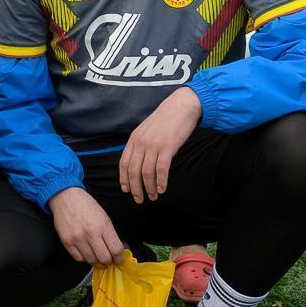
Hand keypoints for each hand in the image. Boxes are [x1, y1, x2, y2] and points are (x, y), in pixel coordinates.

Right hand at [47, 186, 125, 265]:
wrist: (66, 197)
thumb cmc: (85, 205)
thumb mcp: (103, 216)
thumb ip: (110, 234)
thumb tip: (115, 251)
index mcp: (103, 225)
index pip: (116, 249)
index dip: (120, 258)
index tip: (119, 260)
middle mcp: (91, 233)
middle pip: (105, 258)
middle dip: (108, 261)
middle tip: (108, 259)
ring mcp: (78, 238)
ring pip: (92, 261)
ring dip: (96, 261)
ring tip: (97, 256)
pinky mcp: (67, 242)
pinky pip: (79, 258)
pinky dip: (84, 258)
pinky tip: (86, 252)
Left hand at [119, 87, 200, 203]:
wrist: (181, 107)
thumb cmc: (166, 120)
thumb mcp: (147, 130)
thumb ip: (141, 144)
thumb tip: (138, 161)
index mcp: (134, 139)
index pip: (124, 163)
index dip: (124, 179)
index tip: (127, 190)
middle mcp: (141, 142)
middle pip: (133, 171)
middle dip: (135, 188)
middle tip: (140, 199)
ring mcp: (153, 145)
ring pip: (146, 173)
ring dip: (149, 188)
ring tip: (153, 196)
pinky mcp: (167, 147)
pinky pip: (161, 169)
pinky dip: (161, 181)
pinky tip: (162, 188)